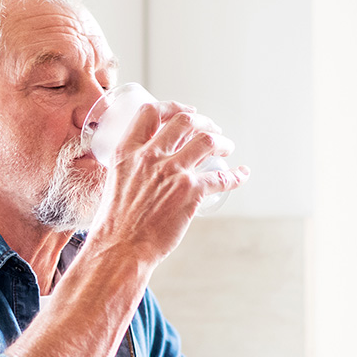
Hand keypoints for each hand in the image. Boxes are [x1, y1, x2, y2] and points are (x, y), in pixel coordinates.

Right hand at [89, 102, 248, 263]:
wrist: (120, 249)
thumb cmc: (114, 225)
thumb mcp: (114, 185)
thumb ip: (130, 172)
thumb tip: (144, 172)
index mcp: (127, 153)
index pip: (150, 113)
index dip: (173, 107)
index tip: (186, 112)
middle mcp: (150, 157)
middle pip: (184, 122)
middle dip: (204, 122)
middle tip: (212, 130)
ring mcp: (172, 173)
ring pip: (207, 141)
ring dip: (221, 141)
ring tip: (227, 147)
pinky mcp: (190, 192)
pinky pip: (222, 176)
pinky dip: (236, 175)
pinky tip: (242, 174)